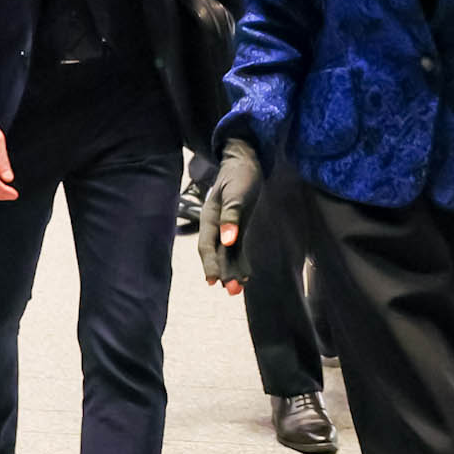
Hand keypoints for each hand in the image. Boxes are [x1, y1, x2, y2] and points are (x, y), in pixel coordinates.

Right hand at [198, 139, 263, 292]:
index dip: (210, 263)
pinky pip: (237, 249)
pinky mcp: (237, 228)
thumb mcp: (236, 193)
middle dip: (223, 272)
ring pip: (227, 254)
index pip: (207, 244)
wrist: (244, 163)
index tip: (213, 279)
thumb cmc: (239, 175)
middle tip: (232, 290)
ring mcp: (226, 228)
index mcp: (210, 217)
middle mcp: (216, 226)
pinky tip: (245, 275)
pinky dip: (240, 262)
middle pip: (217, 253)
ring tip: (237, 290)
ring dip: (231, 271)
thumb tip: (227, 240)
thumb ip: (231, 216)